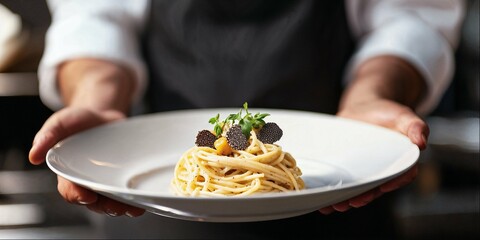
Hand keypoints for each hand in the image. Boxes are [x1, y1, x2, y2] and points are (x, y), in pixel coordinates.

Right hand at [29, 107, 144, 216]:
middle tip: (117, 207)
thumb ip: (47, 136)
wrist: (102, 115)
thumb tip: (33, 156)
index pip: (70, 190)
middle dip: (106, 207)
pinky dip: (134, 198)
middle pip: (95, 202)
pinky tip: (143, 200)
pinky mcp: (122, 177)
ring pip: (113, 200)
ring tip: (133, 207)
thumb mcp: (60, 123)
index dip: (77, 196)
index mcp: (68, 173)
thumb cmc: (77, 122)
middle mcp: (88, 181)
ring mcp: (106, 181)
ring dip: (123, 207)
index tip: (87, 197)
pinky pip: (126, 191)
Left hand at [319, 99, 427, 213]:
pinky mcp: (346, 169)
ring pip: (356, 190)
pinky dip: (332, 193)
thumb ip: (416, 126)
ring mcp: (362, 172)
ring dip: (346, 199)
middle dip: (364, 197)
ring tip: (335, 205)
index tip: (383, 188)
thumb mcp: (403, 116)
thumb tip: (421, 141)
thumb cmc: (387, 114)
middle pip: (374, 189)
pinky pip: (341, 183)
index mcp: (400, 163)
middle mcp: (381, 172)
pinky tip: (322, 201)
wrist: (364, 108)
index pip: (400, 176)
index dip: (392, 184)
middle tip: (353, 202)